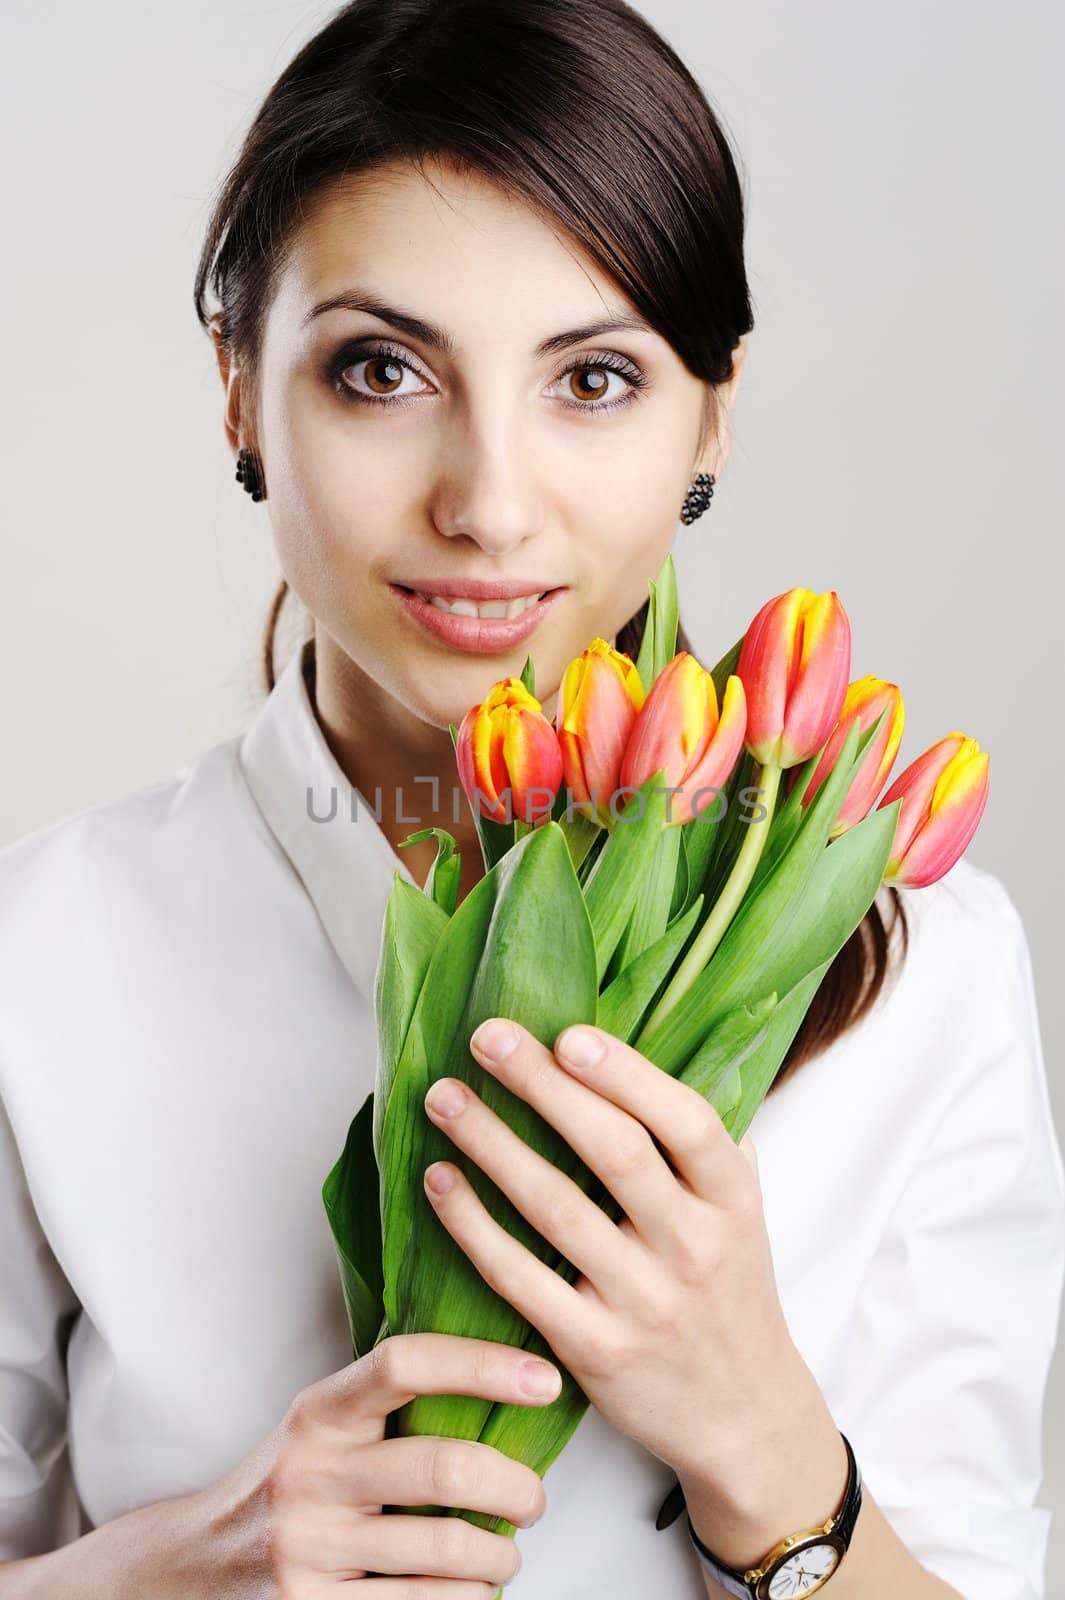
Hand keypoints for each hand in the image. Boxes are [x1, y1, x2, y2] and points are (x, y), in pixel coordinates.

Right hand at [187, 1332, 557, 1595]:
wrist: (190, 1569)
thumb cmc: (288, 1485)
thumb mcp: (319, 1429)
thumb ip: (388, 1404)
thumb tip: (508, 1378)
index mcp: (317, 1412)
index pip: (404, 1364)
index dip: (482, 1364)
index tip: (544, 1378)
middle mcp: (308, 1474)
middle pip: (444, 1467)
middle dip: (515, 1485)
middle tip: (534, 1498)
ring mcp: (307, 1549)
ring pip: (446, 1548)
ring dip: (501, 1554)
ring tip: (507, 1550)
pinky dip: (468, 1598)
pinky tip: (472, 1588)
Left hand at [421, 1018, 820, 1491]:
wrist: (743, 1414)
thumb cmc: (729, 1289)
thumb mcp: (742, 1212)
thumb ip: (707, 1142)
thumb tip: (647, 1057)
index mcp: (732, 1199)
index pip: (687, 1123)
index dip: (627, 1075)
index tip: (568, 1034)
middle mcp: (694, 1246)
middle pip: (615, 1152)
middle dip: (544, 1086)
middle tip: (486, 1037)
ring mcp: (643, 1302)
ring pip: (556, 1208)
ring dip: (492, 1144)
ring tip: (444, 1098)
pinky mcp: (594, 1349)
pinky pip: (520, 1276)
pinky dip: (473, 1226)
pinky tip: (440, 1181)